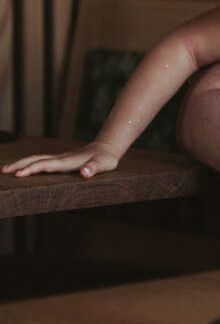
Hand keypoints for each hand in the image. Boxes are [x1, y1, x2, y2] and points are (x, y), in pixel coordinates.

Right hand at [2, 143, 123, 178]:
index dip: (32, 169)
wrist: (106, 149)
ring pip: (36, 159)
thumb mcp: (103, 165)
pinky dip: (29, 164)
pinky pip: (40, 161)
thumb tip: (86, 173)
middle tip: (3, 170)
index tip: (18, 174)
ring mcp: (58, 159)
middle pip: (35, 160)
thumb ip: (94, 168)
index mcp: (66, 161)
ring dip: (21, 163)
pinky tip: (24, 168)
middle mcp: (59, 159)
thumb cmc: (105, 159)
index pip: (45, 165)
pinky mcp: (59, 160)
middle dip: (19, 165)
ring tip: (6, 169)